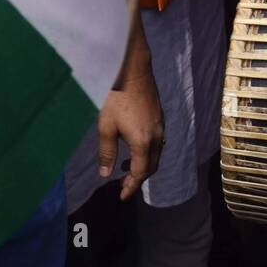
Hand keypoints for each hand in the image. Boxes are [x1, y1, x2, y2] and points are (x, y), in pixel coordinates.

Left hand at [97, 61, 163, 201]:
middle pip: (151, 166)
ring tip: (127, 168)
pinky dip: (148, 153)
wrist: (134, 70)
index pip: (140, 173)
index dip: (131, 187)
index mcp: (143, 142)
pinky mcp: (160, 118)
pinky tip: (136, 148)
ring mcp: (161, 127)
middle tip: (124, 185)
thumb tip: (106, 174)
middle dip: (138, 179)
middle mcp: (156, 137)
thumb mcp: (106, 126)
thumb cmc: (117, 98)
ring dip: (144, 166)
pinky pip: (158, 144)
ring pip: (156, 155)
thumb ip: (107, 152)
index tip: (122, 196)